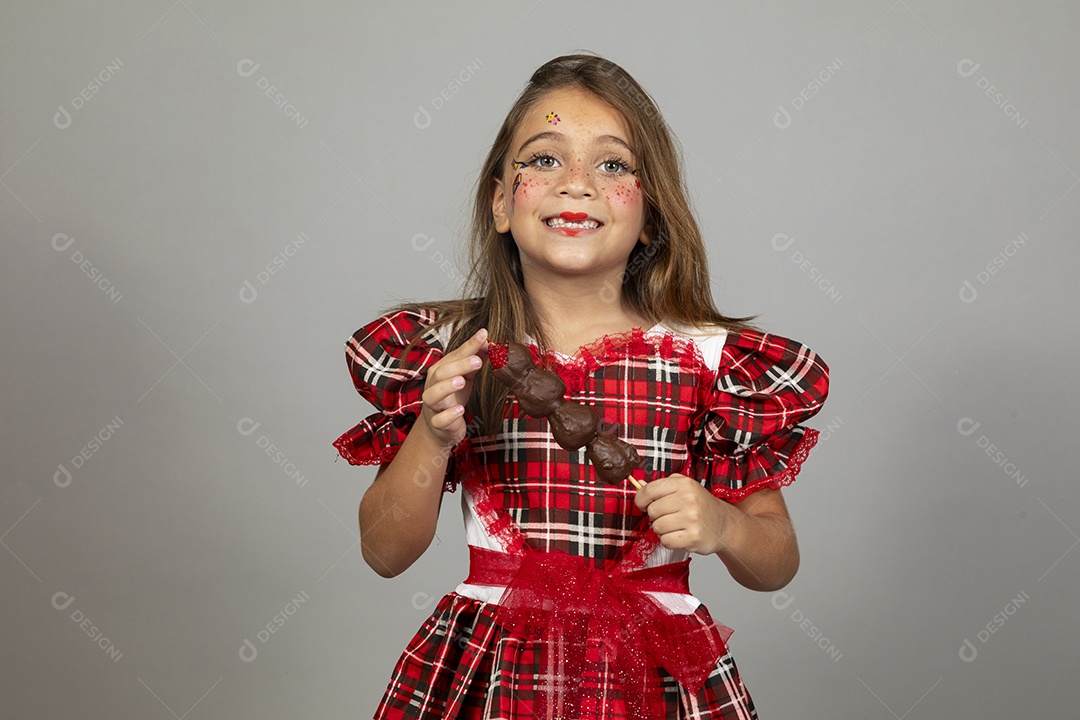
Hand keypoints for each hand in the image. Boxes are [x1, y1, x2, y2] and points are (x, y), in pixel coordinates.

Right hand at [418, 328, 487, 447]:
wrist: (439, 428)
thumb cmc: (452, 398)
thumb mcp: (465, 377)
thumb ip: (474, 360)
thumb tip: (488, 343)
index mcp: (441, 371)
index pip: (455, 355)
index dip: (469, 345)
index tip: (483, 335)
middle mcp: (434, 386)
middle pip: (441, 373)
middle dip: (458, 365)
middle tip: (477, 361)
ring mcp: (434, 405)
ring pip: (433, 394)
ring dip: (446, 387)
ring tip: (461, 381)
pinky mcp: (438, 423)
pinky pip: (439, 420)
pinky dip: (449, 415)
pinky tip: (460, 410)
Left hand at [633, 474, 736, 555]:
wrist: (724, 524)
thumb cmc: (701, 505)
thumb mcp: (685, 487)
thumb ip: (662, 485)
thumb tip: (638, 484)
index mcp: (684, 484)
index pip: (650, 490)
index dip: (641, 499)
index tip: (643, 504)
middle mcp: (688, 500)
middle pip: (652, 511)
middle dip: (655, 516)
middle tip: (667, 516)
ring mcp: (692, 519)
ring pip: (657, 527)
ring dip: (662, 529)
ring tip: (675, 526)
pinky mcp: (693, 537)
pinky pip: (665, 541)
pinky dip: (669, 541)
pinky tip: (679, 535)